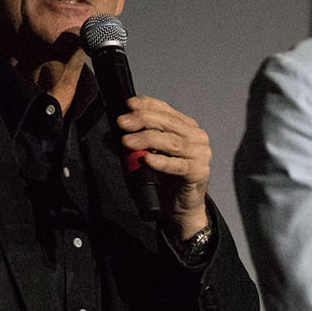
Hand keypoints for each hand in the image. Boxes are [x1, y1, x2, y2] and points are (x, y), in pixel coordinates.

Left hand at [115, 95, 211, 238]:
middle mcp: (197, 137)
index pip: (166, 110)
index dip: (148, 105)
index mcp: (187, 127)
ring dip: (147, 139)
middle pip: (168, 123)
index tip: (129, 105)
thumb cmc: (167, 178)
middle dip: (143, 120)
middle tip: (123, 123)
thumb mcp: (148, 154)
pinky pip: (177, 165)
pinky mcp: (198, 172)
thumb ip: (135, 143)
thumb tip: (112, 136)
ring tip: (127, 142)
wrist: (182, 205)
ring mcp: (200, 154)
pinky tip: (147, 160)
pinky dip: (161, 162)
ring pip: (172, 142)